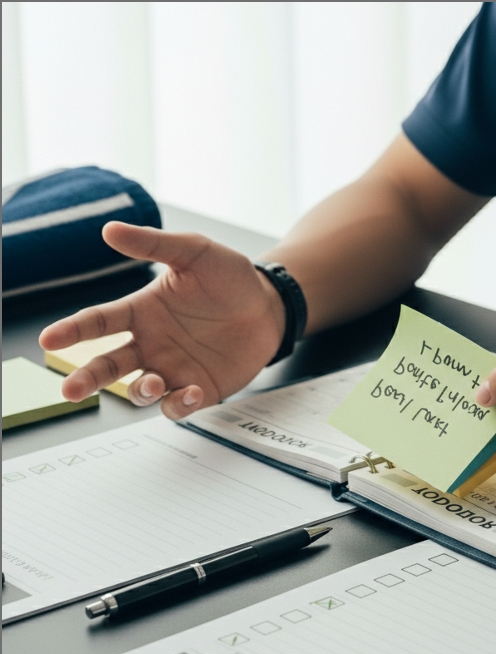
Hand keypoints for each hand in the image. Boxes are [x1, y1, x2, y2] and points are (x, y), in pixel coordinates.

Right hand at [38, 222, 285, 418]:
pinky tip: (187, 391)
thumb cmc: (230, 277)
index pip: (99, 321)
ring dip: (138, 391)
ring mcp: (173, 369)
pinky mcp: (198, 389)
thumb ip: (154, 245)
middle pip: (108, 365)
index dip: (73, 331)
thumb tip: (110, 230)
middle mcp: (151, 343)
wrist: (270, 305)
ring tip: (149, 382)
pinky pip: (177, 405)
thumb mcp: (194, 252)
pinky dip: (177, 404)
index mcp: (142, 310)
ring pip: (140, 390)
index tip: (49, 340)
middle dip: (87, 378)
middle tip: (69, 390)